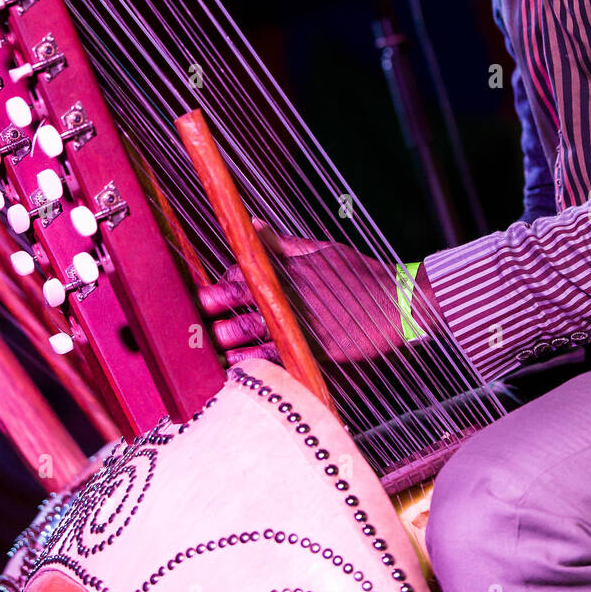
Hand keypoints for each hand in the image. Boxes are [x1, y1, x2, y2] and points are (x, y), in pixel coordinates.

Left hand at [198, 222, 438, 367]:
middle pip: (244, 297)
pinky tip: (239, 367)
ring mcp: (302, 320)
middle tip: (194, 313)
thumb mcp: (323, 249)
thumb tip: (253, 225)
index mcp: (291, 267)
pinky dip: (256, 360)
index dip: (225, 281)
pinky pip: (278, 354)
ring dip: (229, 334)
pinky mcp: (315, 347)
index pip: (247, 270)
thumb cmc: (360, 274)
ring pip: (255, 327)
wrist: (396, 302)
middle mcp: (292, 292)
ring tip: (210, 341)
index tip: (209, 289)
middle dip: (216, 305)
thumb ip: (284, 243)